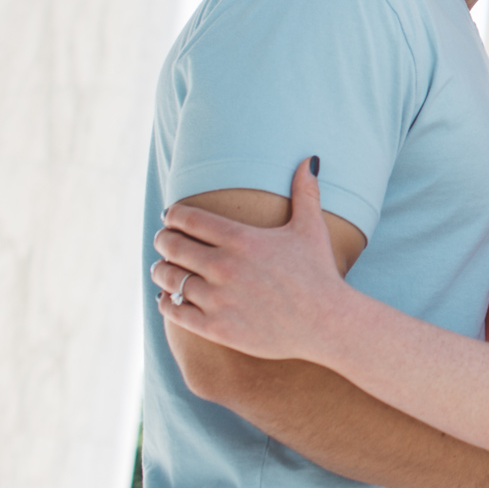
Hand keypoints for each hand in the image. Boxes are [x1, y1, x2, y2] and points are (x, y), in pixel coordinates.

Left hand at [154, 158, 346, 363]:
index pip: (188, 219)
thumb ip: (306, 192)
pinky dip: (166, 301)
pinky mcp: (215, 327)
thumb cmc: (319, 273)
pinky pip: (173, 310)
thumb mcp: (311, 229)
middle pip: (171, 246)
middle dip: (163, 240)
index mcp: (242, 239)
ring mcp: (218, 299)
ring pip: (168, 278)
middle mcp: (225, 267)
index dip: (173, 215)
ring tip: (163, 268)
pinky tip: (170, 296)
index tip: (171, 217)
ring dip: (161, 270)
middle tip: (164, 240)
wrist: (326, 323)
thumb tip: (310, 160)